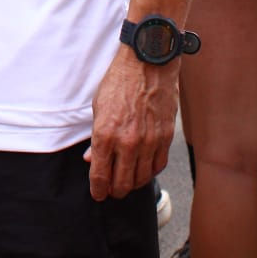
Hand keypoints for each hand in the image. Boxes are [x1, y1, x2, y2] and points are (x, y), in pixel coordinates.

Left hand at [85, 48, 178, 200]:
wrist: (147, 63)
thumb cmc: (120, 81)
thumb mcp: (98, 107)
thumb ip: (96, 137)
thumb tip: (91, 159)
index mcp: (105, 134)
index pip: (100, 177)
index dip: (97, 190)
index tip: (98, 194)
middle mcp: (127, 142)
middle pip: (121, 184)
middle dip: (114, 191)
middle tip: (112, 190)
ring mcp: (149, 142)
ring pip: (141, 179)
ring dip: (132, 184)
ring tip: (127, 180)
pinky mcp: (166, 137)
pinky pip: (158, 166)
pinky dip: (150, 171)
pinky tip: (144, 167)